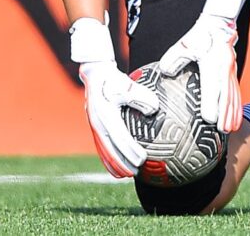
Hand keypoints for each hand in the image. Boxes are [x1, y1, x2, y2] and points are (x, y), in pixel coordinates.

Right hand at [71, 16, 158, 177]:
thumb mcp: (128, 85)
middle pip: (110, 148)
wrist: (95, 74)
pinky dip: (108, 158)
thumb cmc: (114, 79)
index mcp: (105, 114)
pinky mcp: (94, 127)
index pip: (120, 137)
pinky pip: (101, 146)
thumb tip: (155, 110)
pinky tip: (117, 167)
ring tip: (127, 175)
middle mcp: (97, 123)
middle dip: (122, 162)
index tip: (142, 159)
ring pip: (104, 150)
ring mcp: (94, 126)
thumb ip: (142, 97)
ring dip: (114, 164)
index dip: (130, 150)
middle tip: (137, 172)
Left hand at [160, 0, 249, 132]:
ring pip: (234, 95)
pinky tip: (236, 117)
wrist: (219, 25)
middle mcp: (225, 69)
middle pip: (227, 95)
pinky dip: (237, 106)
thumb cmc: (199, 36)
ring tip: (231, 130)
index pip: (213, 87)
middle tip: (223, 132)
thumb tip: (164, 72)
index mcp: (213, 64)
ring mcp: (232, 71)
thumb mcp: (183, 45)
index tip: (209, 120)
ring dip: (233, 113)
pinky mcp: (233, 73)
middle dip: (225, 115)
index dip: (211, 104)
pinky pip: (236, 92)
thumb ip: (173, 58)